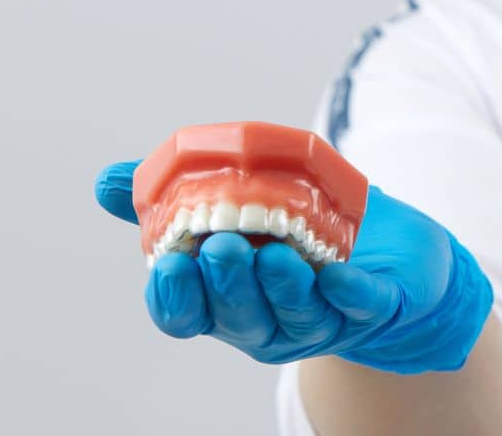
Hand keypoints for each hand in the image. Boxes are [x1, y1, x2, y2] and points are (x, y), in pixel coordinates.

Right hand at [94, 160, 492, 372]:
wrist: (394, 260)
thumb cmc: (305, 236)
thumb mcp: (243, 209)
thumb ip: (174, 198)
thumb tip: (106, 181)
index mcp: (227, 298)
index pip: (186, 314)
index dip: (175, 296)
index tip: (168, 264)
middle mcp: (267, 319)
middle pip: (237, 317)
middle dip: (227, 286)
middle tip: (221, 248)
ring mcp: (320, 319)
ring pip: (294, 315)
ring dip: (281, 287)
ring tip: (273, 254)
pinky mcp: (372, 305)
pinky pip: (358, 306)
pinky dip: (347, 293)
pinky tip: (337, 277)